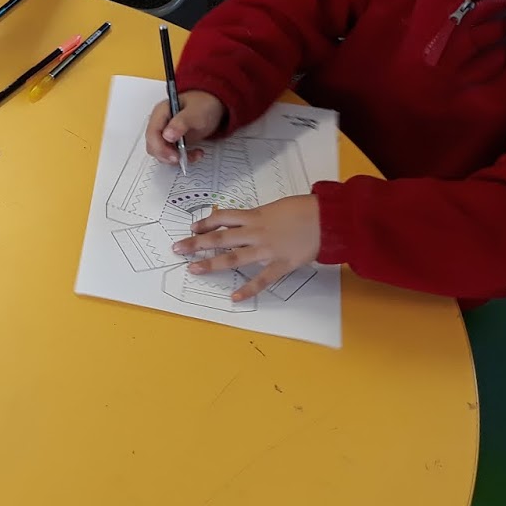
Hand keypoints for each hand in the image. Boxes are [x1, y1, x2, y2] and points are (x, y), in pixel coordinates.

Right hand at [144, 90, 226, 164]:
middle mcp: (160, 124)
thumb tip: (167, 135)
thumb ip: (181, 122)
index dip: (160, 148)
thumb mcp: (195, 112)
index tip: (174, 156)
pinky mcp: (172, 141)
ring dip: (176, 158)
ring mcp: (165, 133)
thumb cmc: (203, 104)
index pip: (152, 134)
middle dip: (167, 156)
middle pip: (153, 146)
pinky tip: (195, 154)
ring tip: (194, 154)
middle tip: (182, 158)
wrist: (214, 104)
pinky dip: (183, 158)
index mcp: (160, 113)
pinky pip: (171, 154)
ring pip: (161, 153)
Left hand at [173, 196, 321, 301]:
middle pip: (220, 238)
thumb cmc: (304, 209)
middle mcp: (256, 232)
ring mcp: (267, 250)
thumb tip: (241, 221)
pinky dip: (248, 290)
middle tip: (178, 248)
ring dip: (211, 264)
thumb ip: (257, 216)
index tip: (192, 228)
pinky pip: (261, 280)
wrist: (327, 219)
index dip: (205, 223)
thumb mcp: (275, 207)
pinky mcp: (280, 264)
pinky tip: (234, 298)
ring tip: (194, 269)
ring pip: (233, 257)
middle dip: (196, 243)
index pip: (223, 218)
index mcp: (255, 216)